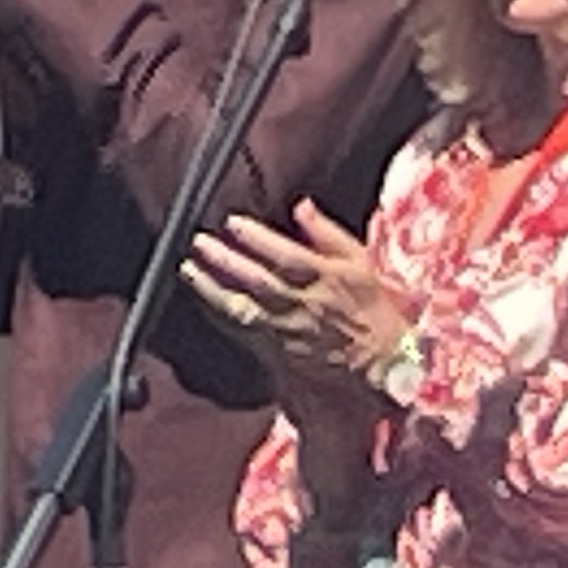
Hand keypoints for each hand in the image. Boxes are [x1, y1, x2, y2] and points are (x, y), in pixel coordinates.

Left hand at [187, 202, 411, 397]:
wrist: (380, 362)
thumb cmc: (373, 307)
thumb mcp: (360, 262)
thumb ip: (328, 234)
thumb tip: (300, 205)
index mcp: (327, 279)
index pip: (287, 256)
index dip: (258, 239)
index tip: (232, 222)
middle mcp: (304, 304)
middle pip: (258, 281)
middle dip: (225, 261)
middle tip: (199, 242)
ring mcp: (288, 330)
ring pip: (244, 309)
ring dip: (212, 289)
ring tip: (187, 269)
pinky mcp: (278, 352)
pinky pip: (243, 331)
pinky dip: (219, 315)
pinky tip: (201, 299)